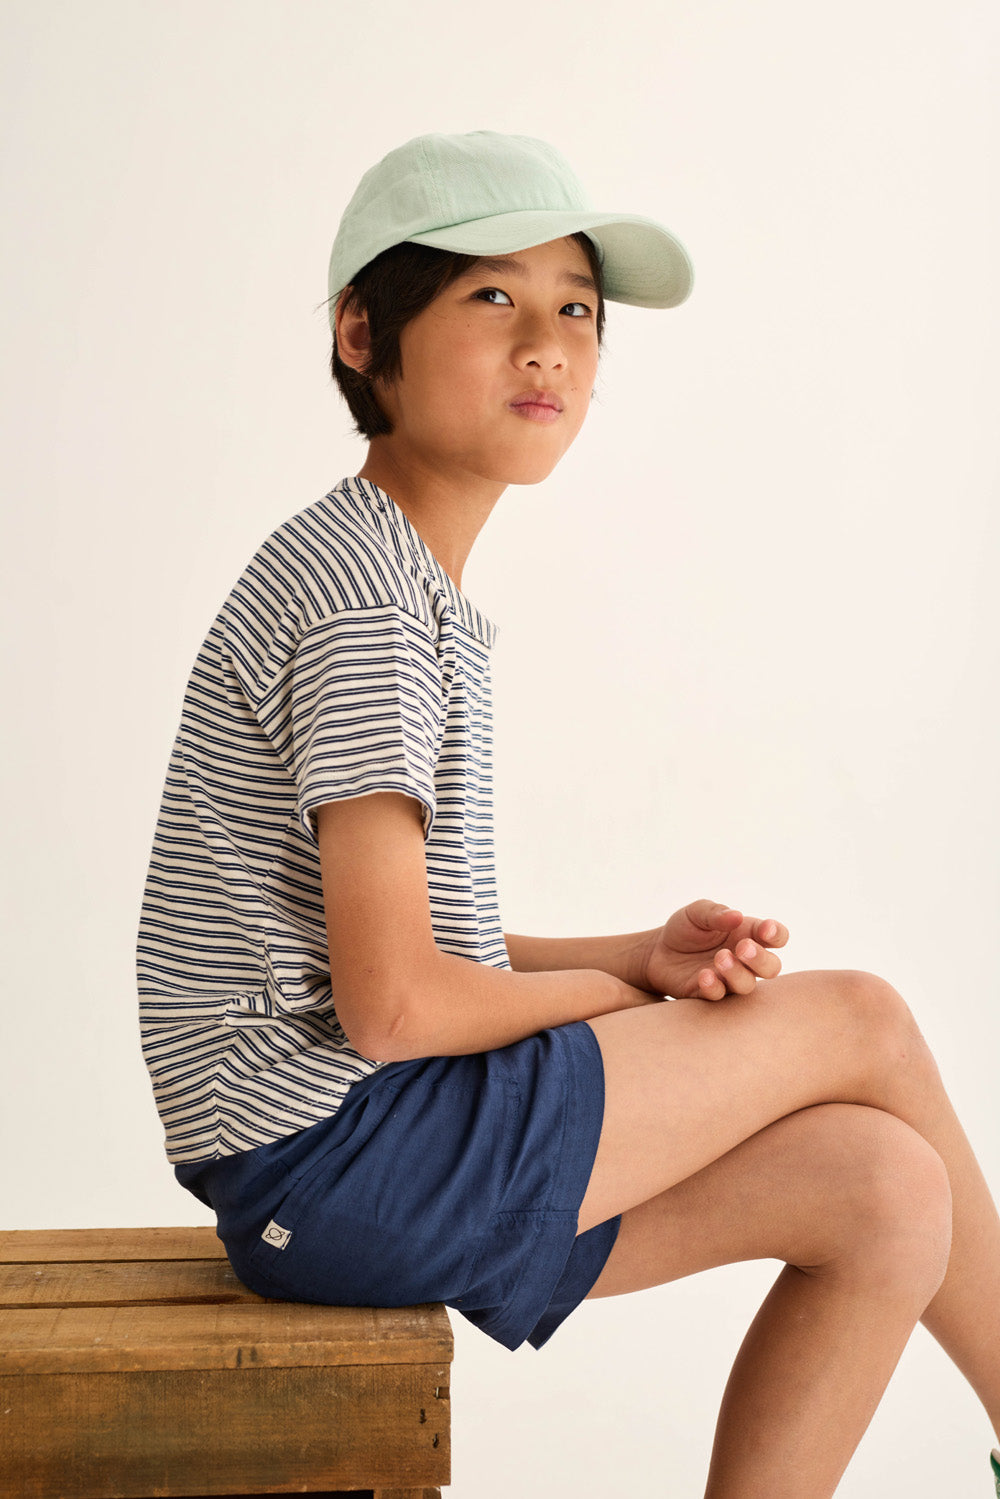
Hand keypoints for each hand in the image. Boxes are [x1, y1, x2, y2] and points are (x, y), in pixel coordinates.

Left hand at [637, 899, 788, 999]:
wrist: (657, 950)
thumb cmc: (685, 928)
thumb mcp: (697, 912)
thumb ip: (717, 913)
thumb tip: (736, 916)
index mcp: (748, 934)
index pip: (777, 937)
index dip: (777, 934)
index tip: (765, 929)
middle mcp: (744, 960)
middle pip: (771, 967)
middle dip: (760, 959)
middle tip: (742, 947)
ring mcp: (728, 979)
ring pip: (747, 985)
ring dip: (737, 973)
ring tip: (720, 958)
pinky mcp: (708, 993)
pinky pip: (719, 996)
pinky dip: (713, 987)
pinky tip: (703, 975)